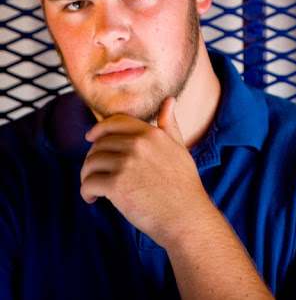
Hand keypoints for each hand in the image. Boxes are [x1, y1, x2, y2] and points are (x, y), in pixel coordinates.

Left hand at [80, 97, 209, 246]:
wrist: (186, 216)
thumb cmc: (184, 185)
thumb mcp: (179, 148)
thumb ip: (169, 125)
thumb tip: (170, 100)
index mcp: (151, 134)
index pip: (115, 122)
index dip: (99, 129)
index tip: (91, 138)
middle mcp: (138, 144)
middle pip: (99, 144)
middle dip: (93, 158)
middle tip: (96, 173)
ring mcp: (127, 164)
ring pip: (91, 163)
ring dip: (87, 176)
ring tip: (94, 188)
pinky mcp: (117, 185)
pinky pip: (89, 183)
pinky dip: (86, 192)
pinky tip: (94, 199)